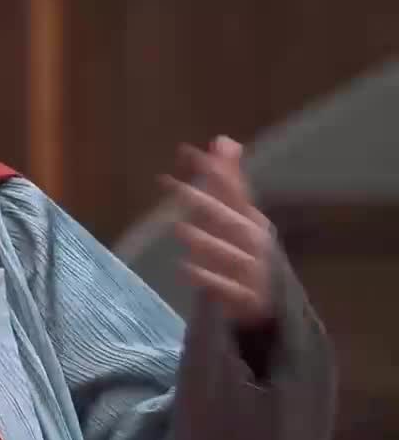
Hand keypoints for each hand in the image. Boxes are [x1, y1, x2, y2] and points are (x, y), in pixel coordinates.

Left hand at [163, 135, 275, 328]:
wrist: (267, 299)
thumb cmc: (246, 249)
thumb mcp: (239, 214)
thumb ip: (229, 178)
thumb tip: (223, 140)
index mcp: (252, 218)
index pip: (233, 190)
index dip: (213, 170)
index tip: (187, 151)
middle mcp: (254, 241)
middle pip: (228, 219)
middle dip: (202, 201)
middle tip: (172, 185)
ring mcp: (252, 269)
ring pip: (227, 254)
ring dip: (206, 241)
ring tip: (181, 228)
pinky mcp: (245, 296)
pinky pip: (225, 287)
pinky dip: (208, 278)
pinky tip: (185, 269)